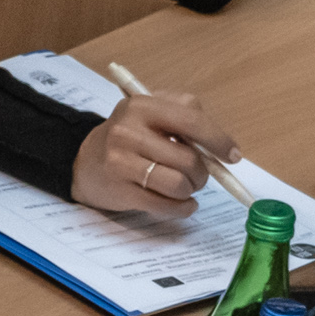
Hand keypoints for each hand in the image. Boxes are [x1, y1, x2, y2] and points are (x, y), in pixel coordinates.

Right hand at [71, 90, 238, 218]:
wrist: (82, 161)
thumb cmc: (128, 137)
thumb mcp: (151, 114)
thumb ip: (186, 119)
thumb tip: (220, 149)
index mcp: (142, 107)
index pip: (191, 122)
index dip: (218, 140)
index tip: (232, 155)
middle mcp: (128, 132)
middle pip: (188, 159)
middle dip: (202, 173)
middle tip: (198, 176)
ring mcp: (120, 162)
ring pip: (178, 184)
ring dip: (190, 190)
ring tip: (184, 187)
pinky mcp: (118, 190)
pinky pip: (163, 205)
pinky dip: (181, 208)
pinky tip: (182, 204)